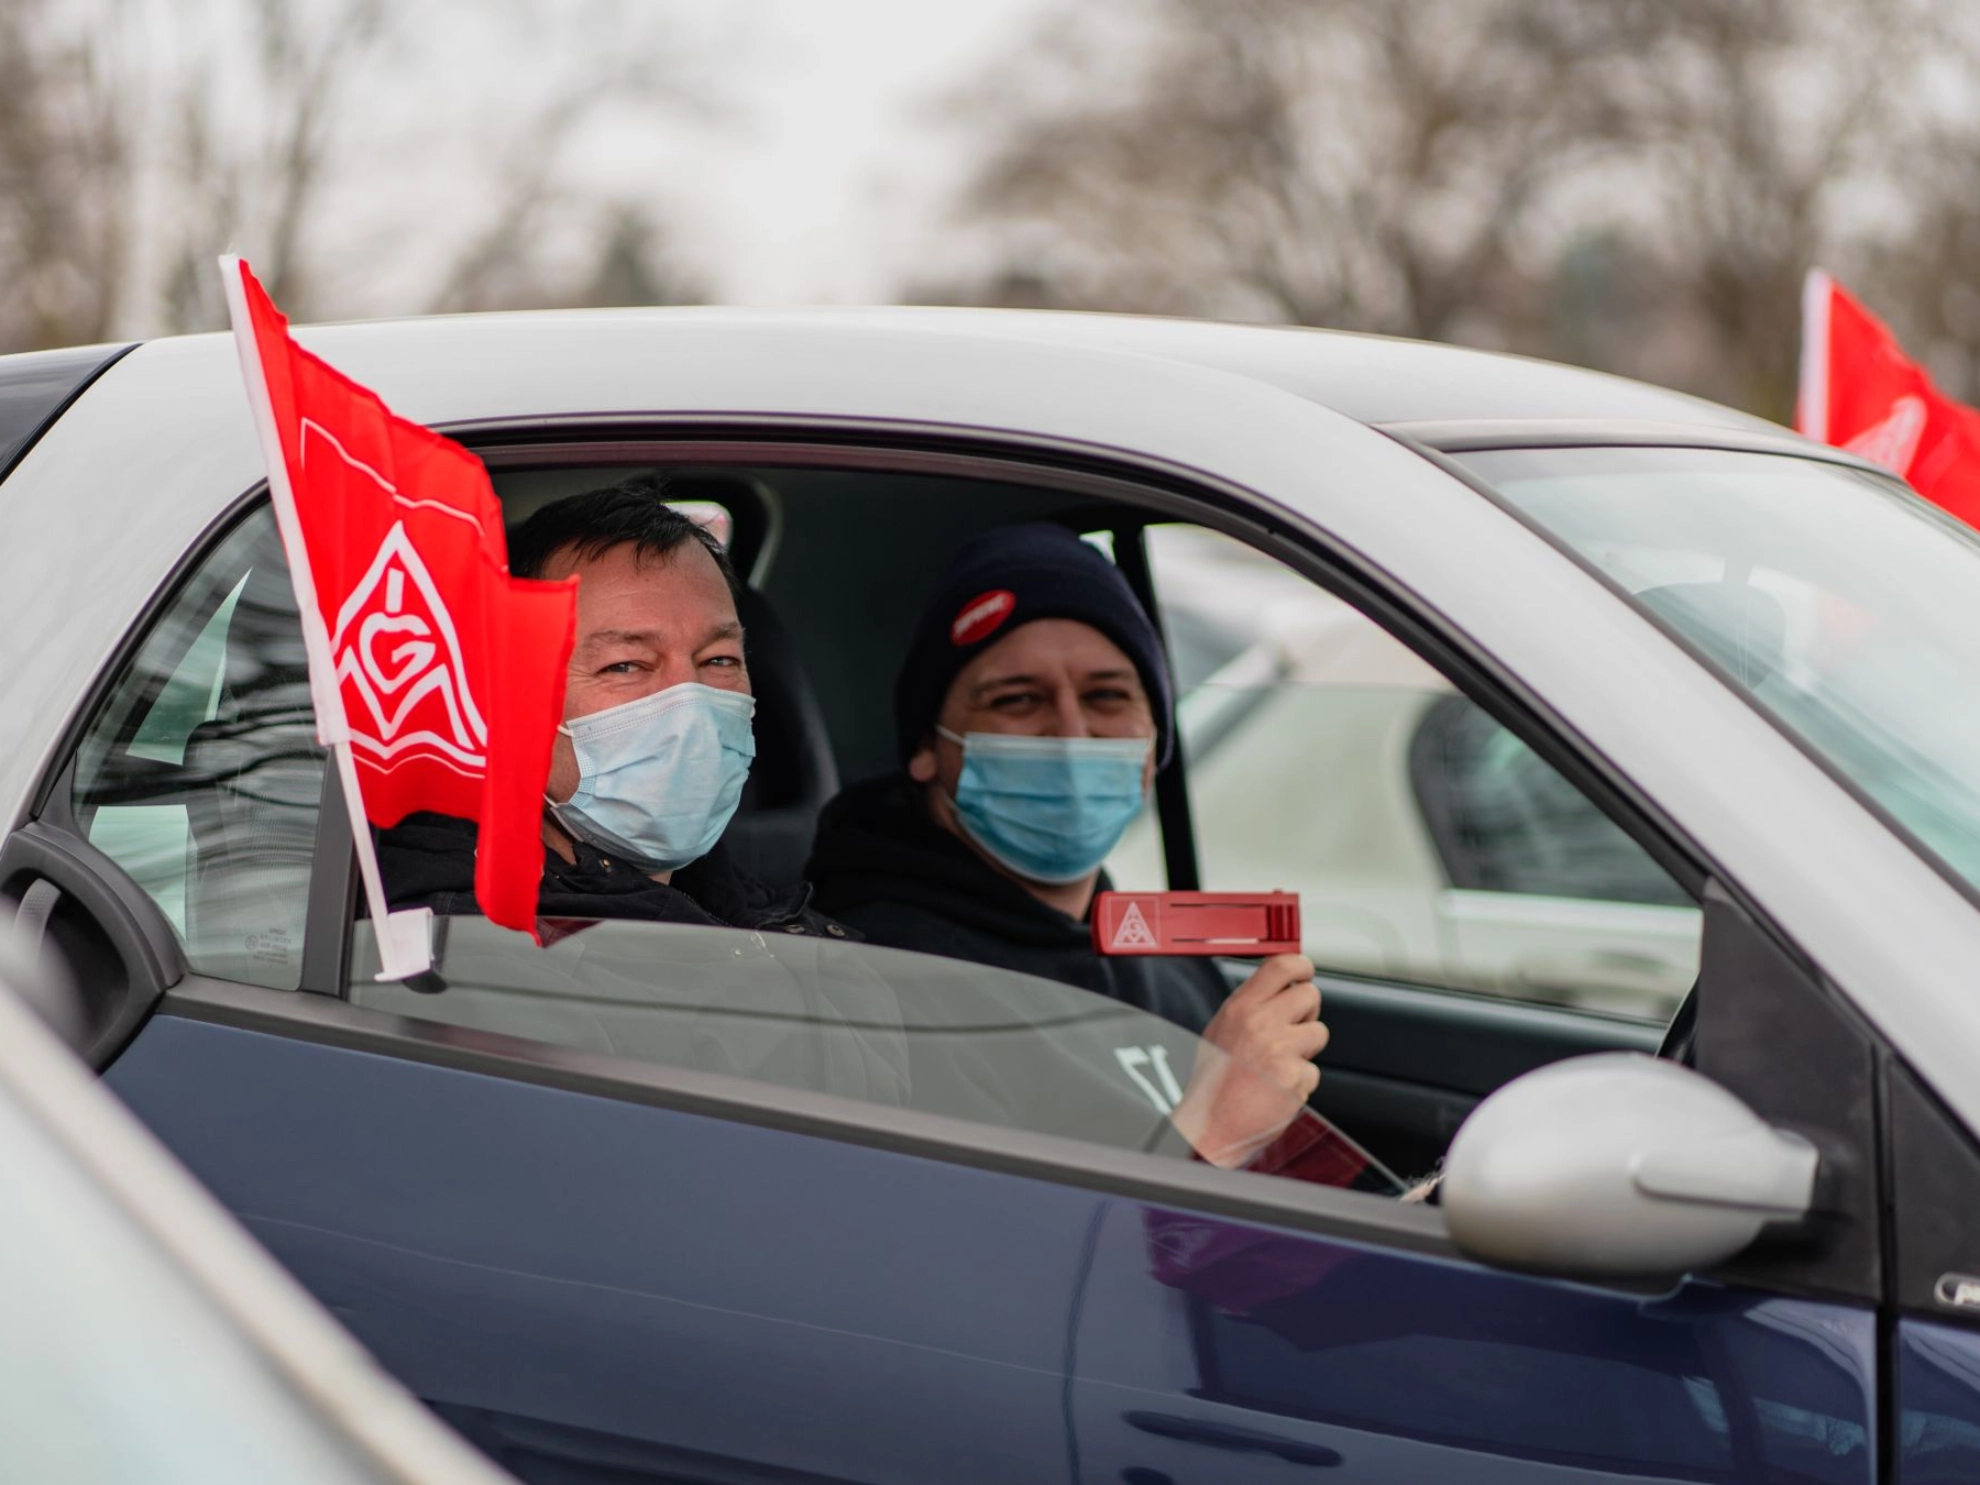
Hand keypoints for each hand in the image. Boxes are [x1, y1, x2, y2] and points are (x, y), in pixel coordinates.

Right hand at [1170, 954, 1327, 1167]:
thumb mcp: (1221, 1028)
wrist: (1210, 1126)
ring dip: (1306, 1048)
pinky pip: (1313, 1071)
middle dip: (1307, 1011)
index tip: (1305, 971)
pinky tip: (1278, 1087)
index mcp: (1241, 1007)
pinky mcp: (1296, 1078)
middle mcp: (1261, 1024)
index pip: (1282, 965)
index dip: (1302, 965)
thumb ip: (1251, 1005)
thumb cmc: (1214, 1081)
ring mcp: (1281, 1051)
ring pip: (1319, 1032)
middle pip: (1310, 994)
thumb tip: (1281, 987)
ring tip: (1280, 1062)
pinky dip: (1300, 1081)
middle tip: (1292, 1027)